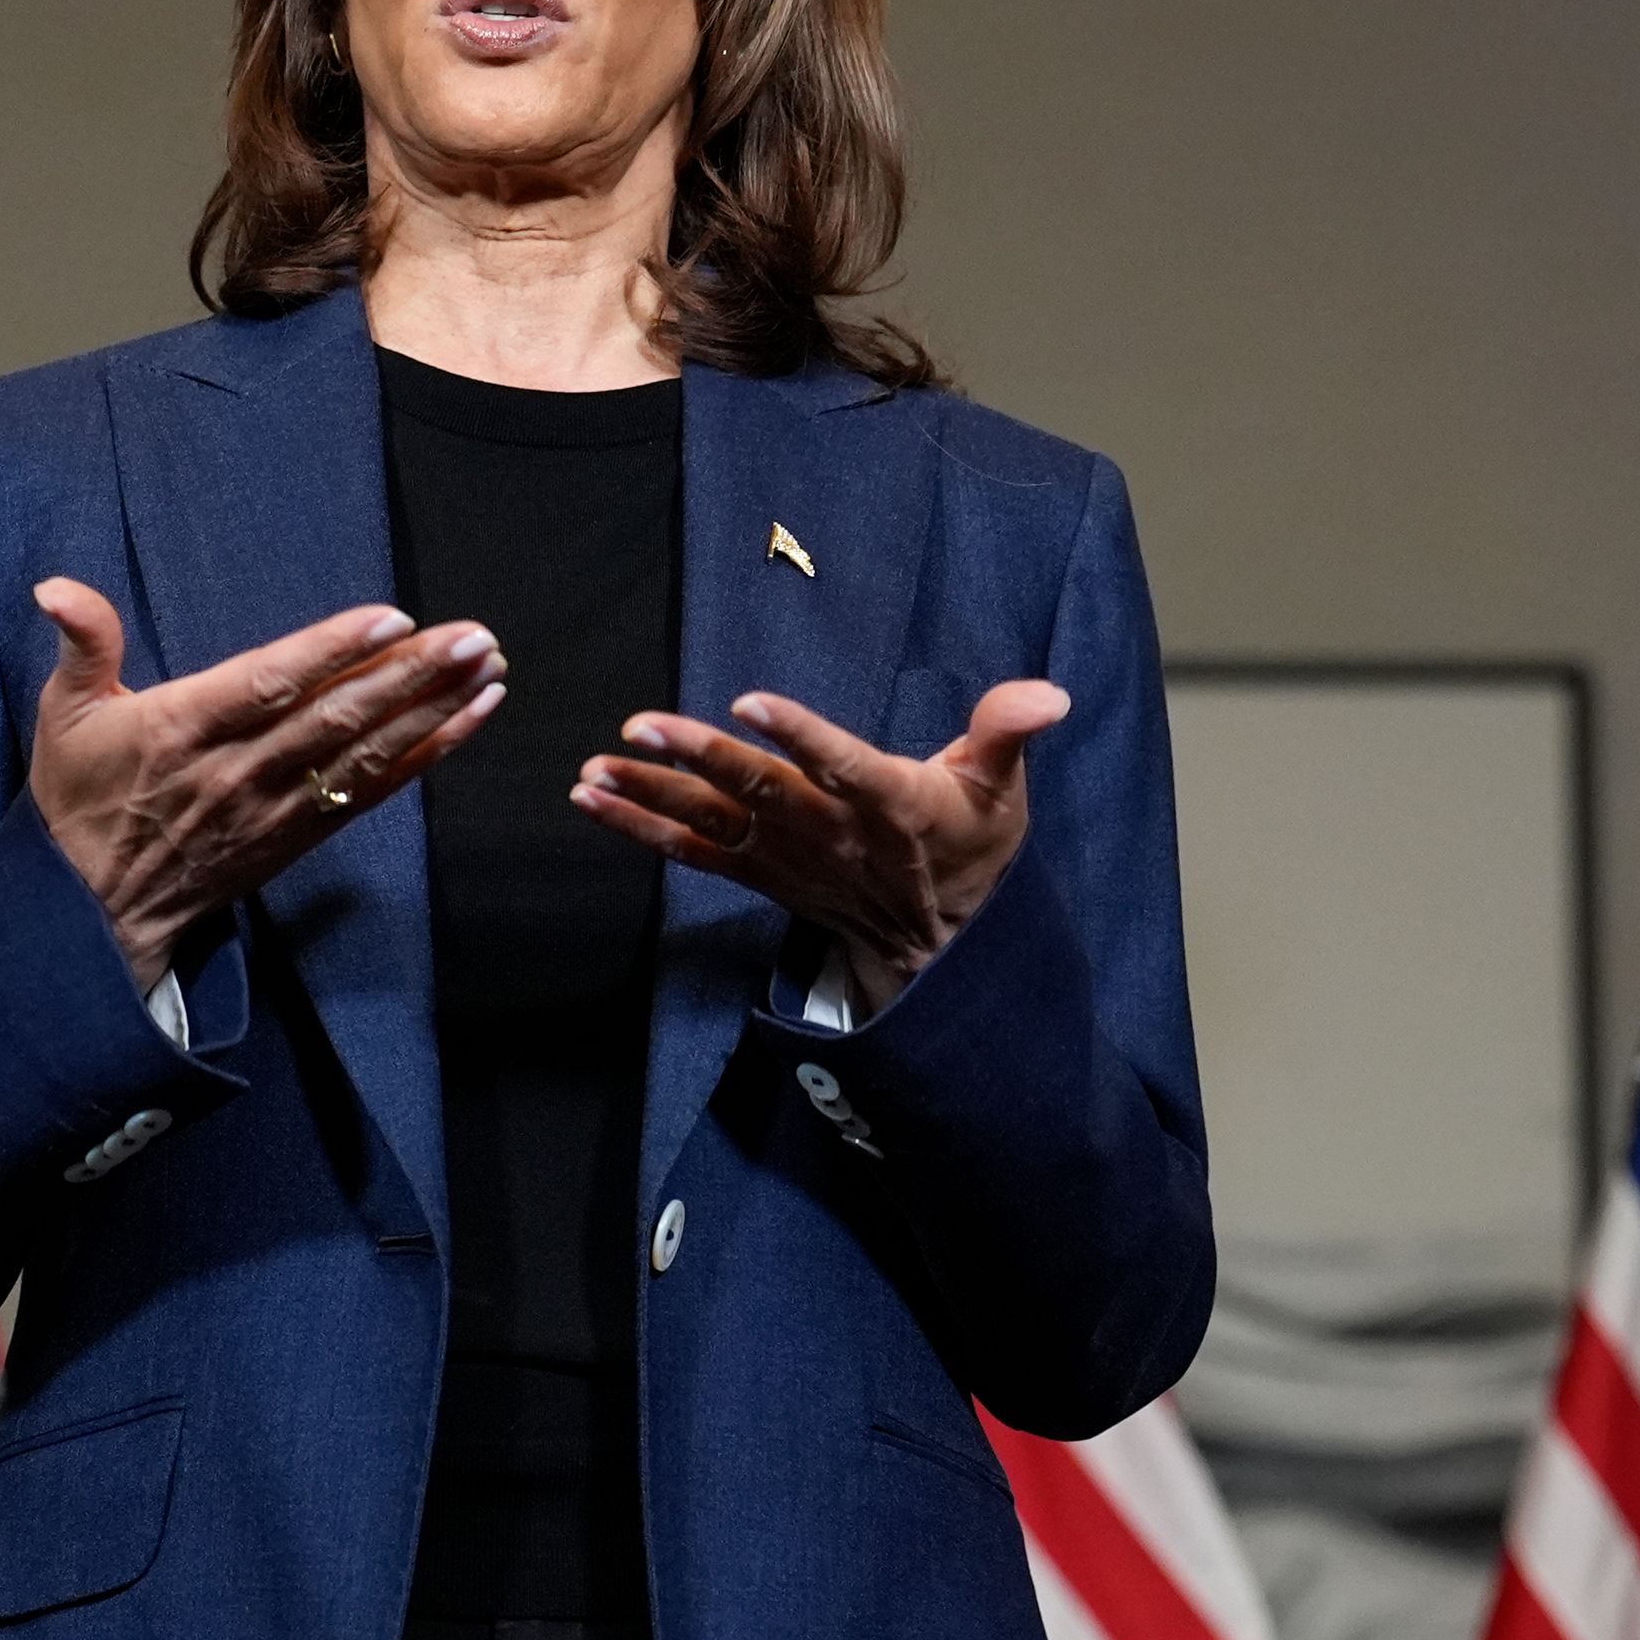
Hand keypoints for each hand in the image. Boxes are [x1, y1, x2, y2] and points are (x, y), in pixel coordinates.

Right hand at [29, 578, 505, 989]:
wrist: (93, 911)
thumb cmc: (80, 799)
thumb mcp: (63, 712)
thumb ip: (82, 642)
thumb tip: (55, 588)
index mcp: (182, 727)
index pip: (267, 684)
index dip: (330, 652)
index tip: (390, 619)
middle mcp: (237, 770)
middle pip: (335, 719)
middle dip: (411, 675)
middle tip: (473, 635)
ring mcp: (273, 808)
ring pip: (363, 756)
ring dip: (432, 711)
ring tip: (488, 669)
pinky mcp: (297, 836)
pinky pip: (368, 795)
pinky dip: (422, 759)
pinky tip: (466, 723)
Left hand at [572, 680, 1069, 1010]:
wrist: (939, 945)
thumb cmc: (968, 848)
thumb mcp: (1000, 788)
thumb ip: (1008, 731)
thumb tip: (1048, 694)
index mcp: (889, 804)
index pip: (841, 765)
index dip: (797, 735)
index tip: (750, 703)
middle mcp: (828, 833)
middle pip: (759, 793)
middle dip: (698, 757)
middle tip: (642, 725)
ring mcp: (786, 857)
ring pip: (712, 822)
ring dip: (649, 794)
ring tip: (593, 768)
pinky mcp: (757, 873)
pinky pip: (690, 852)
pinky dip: (639, 826)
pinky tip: (591, 799)